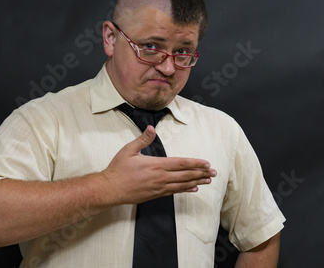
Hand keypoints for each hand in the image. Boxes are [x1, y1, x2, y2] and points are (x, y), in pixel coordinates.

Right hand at [101, 125, 216, 204]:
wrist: (110, 189)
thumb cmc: (118, 169)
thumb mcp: (128, 150)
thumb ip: (142, 139)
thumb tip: (151, 128)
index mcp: (156, 164)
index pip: (180, 163)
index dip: (195, 163)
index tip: (206, 163)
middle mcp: (160, 177)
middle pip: (185, 175)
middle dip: (201, 173)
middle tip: (214, 173)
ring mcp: (159, 187)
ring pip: (182, 185)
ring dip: (197, 182)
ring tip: (208, 180)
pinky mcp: (155, 195)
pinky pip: (174, 192)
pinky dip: (185, 190)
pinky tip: (193, 188)